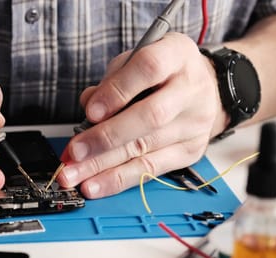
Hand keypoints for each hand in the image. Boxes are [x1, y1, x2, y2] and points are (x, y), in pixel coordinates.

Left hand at [57, 32, 227, 197]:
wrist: (201, 88)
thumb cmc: (158, 74)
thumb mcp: (133, 62)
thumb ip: (110, 81)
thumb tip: (88, 108)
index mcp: (176, 54)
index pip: (148, 69)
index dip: (117, 91)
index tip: (91, 111)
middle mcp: (191, 89)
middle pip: (149, 117)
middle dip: (106, 137)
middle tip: (75, 151)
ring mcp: (194, 123)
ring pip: (145, 148)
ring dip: (102, 165)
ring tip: (74, 175)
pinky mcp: (190, 151)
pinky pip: (150, 170)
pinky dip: (117, 179)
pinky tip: (94, 185)